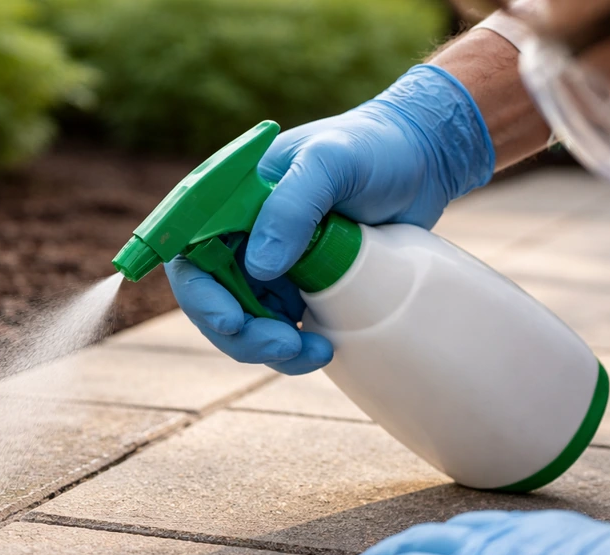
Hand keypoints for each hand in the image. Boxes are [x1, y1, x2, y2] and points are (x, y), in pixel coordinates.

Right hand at [166, 64, 494, 373]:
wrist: (422, 163)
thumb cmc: (372, 148)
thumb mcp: (332, 163)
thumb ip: (292, 206)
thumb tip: (258, 267)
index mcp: (226, 198)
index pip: (187, 252)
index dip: (199, 293)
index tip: (231, 320)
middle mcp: (237, 234)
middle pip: (210, 297)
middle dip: (239, 333)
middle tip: (284, 345)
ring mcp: (264, 262)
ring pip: (242, 322)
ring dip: (267, 348)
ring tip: (316, 352)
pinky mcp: (294, 285)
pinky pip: (277, 327)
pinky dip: (292, 348)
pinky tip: (322, 347)